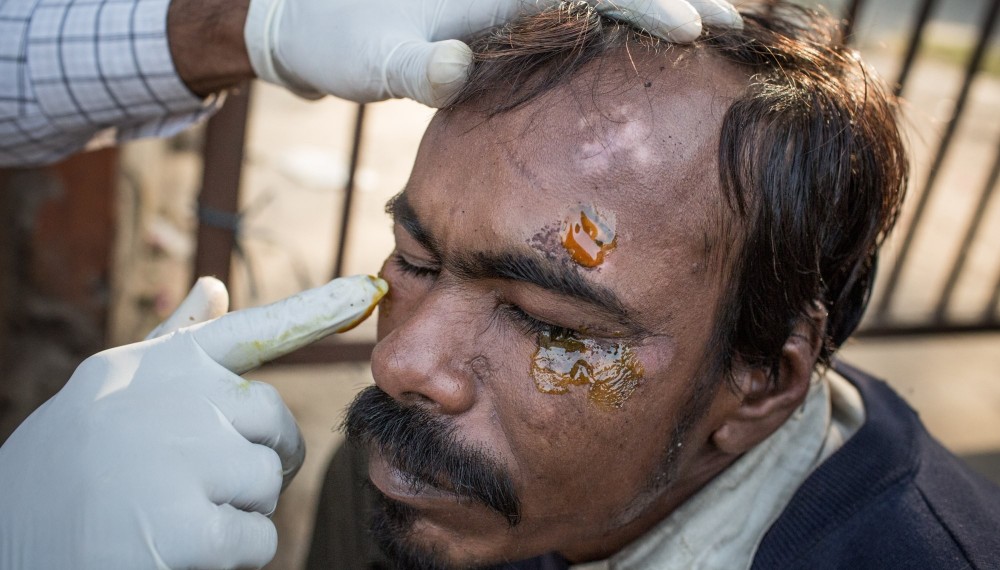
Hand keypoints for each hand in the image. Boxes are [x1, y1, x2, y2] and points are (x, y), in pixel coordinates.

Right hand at [0, 275, 386, 568]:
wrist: (4, 538)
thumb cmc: (67, 465)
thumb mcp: (114, 391)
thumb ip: (173, 344)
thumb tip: (214, 288)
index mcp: (163, 366)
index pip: (256, 330)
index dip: (319, 309)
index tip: (370, 288)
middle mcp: (178, 398)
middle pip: (275, 424)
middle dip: (257, 456)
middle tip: (199, 482)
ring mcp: (184, 458)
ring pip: (269, 481)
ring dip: (236, 508)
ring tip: (169, 512)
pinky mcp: (187, 527)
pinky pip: (259, 537)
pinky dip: (231, 554)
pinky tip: (177, 549)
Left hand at [243, 0, 741, 106]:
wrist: (310, 18)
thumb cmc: (339, 36)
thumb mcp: (372, 56)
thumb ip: (415, 63)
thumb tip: (453, 67)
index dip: (645, 4)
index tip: (695, 28)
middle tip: (735, 24)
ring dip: (660, 4)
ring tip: (720, 26)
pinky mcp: (505, 11)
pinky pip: (580, 10)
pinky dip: (622, 20)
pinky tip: (649, 45)